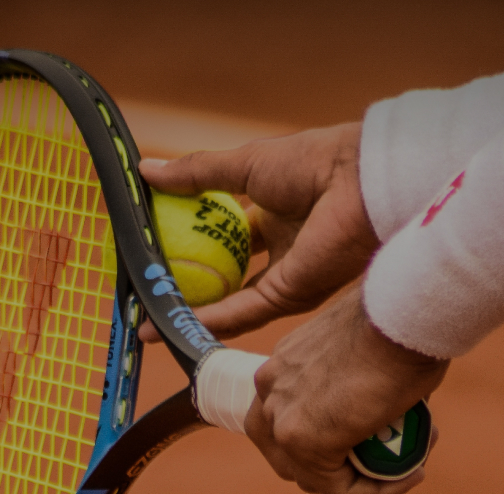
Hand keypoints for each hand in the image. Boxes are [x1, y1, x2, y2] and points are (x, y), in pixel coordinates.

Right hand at [138, 123, 378, 341]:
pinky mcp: (289, 296)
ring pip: (228, 301)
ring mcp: (284, 275)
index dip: (187, 241)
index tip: (152, 248)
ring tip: (148, 320)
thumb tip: (145, 172)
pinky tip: (172, 322)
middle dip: (187, 285)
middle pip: (224, 274)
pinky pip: (241, 312)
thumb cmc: (311, 162)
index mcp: (272, 212)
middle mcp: (279, 248)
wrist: (358, 183)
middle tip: (146, 290)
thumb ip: (195, 174)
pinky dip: (206, 319)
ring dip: (190, 311)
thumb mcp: (243, 164)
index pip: (221, 234)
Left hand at [245, 284, 447, 493]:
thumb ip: (358, 379)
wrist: (401, 313)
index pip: (286, 421)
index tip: (375, 438)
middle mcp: (270, 391)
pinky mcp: (302, 441)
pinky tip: (412, 475)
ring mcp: (281, 418)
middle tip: (388, 460)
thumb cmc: (399, 320)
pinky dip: (377, 492)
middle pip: (289, 456)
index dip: (327, 441)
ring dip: (364, 482)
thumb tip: (383, 406)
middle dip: (338, 468)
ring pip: (315, 479)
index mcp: (281, 366)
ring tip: (411, 465)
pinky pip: (340, 489)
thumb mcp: (367, 348)